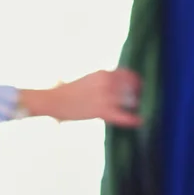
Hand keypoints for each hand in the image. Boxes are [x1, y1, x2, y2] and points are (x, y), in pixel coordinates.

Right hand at [19, 69, 141, 127]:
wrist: (54, 100)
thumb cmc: (68, 92)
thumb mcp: (88, 79)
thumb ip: (102, 80)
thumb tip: (114, 84)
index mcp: (103, 73)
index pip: (128, 74)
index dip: (136, 81)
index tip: (139, 87)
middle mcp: (107, 82)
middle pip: (132, 87)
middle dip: (137, 94)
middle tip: (138, 101)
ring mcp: (105, 97)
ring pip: (130, 101)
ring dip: (134, 105)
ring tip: (137, 110)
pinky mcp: (101, 111)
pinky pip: (123, 116)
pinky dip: (132, 119)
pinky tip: (139, 121)